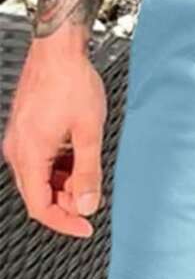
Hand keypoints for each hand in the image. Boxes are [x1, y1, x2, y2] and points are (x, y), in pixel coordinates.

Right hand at [2, 40, 106, 237]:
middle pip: (38, 194)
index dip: (64, 223)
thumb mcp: (89, 133)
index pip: (40, 207)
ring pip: (40, 178)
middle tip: (94, 194)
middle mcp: (17, 151)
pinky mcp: (25, 132)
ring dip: (65, 183)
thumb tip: (88, 205)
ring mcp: (19, 140)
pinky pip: (40, 161)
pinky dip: (59, 167)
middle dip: (67, 201)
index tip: (86, 228)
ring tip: (89, 170)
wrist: (58, 50)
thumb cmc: (72, 83)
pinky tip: (78, 157)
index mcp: (29, 155)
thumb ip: (89, 172)